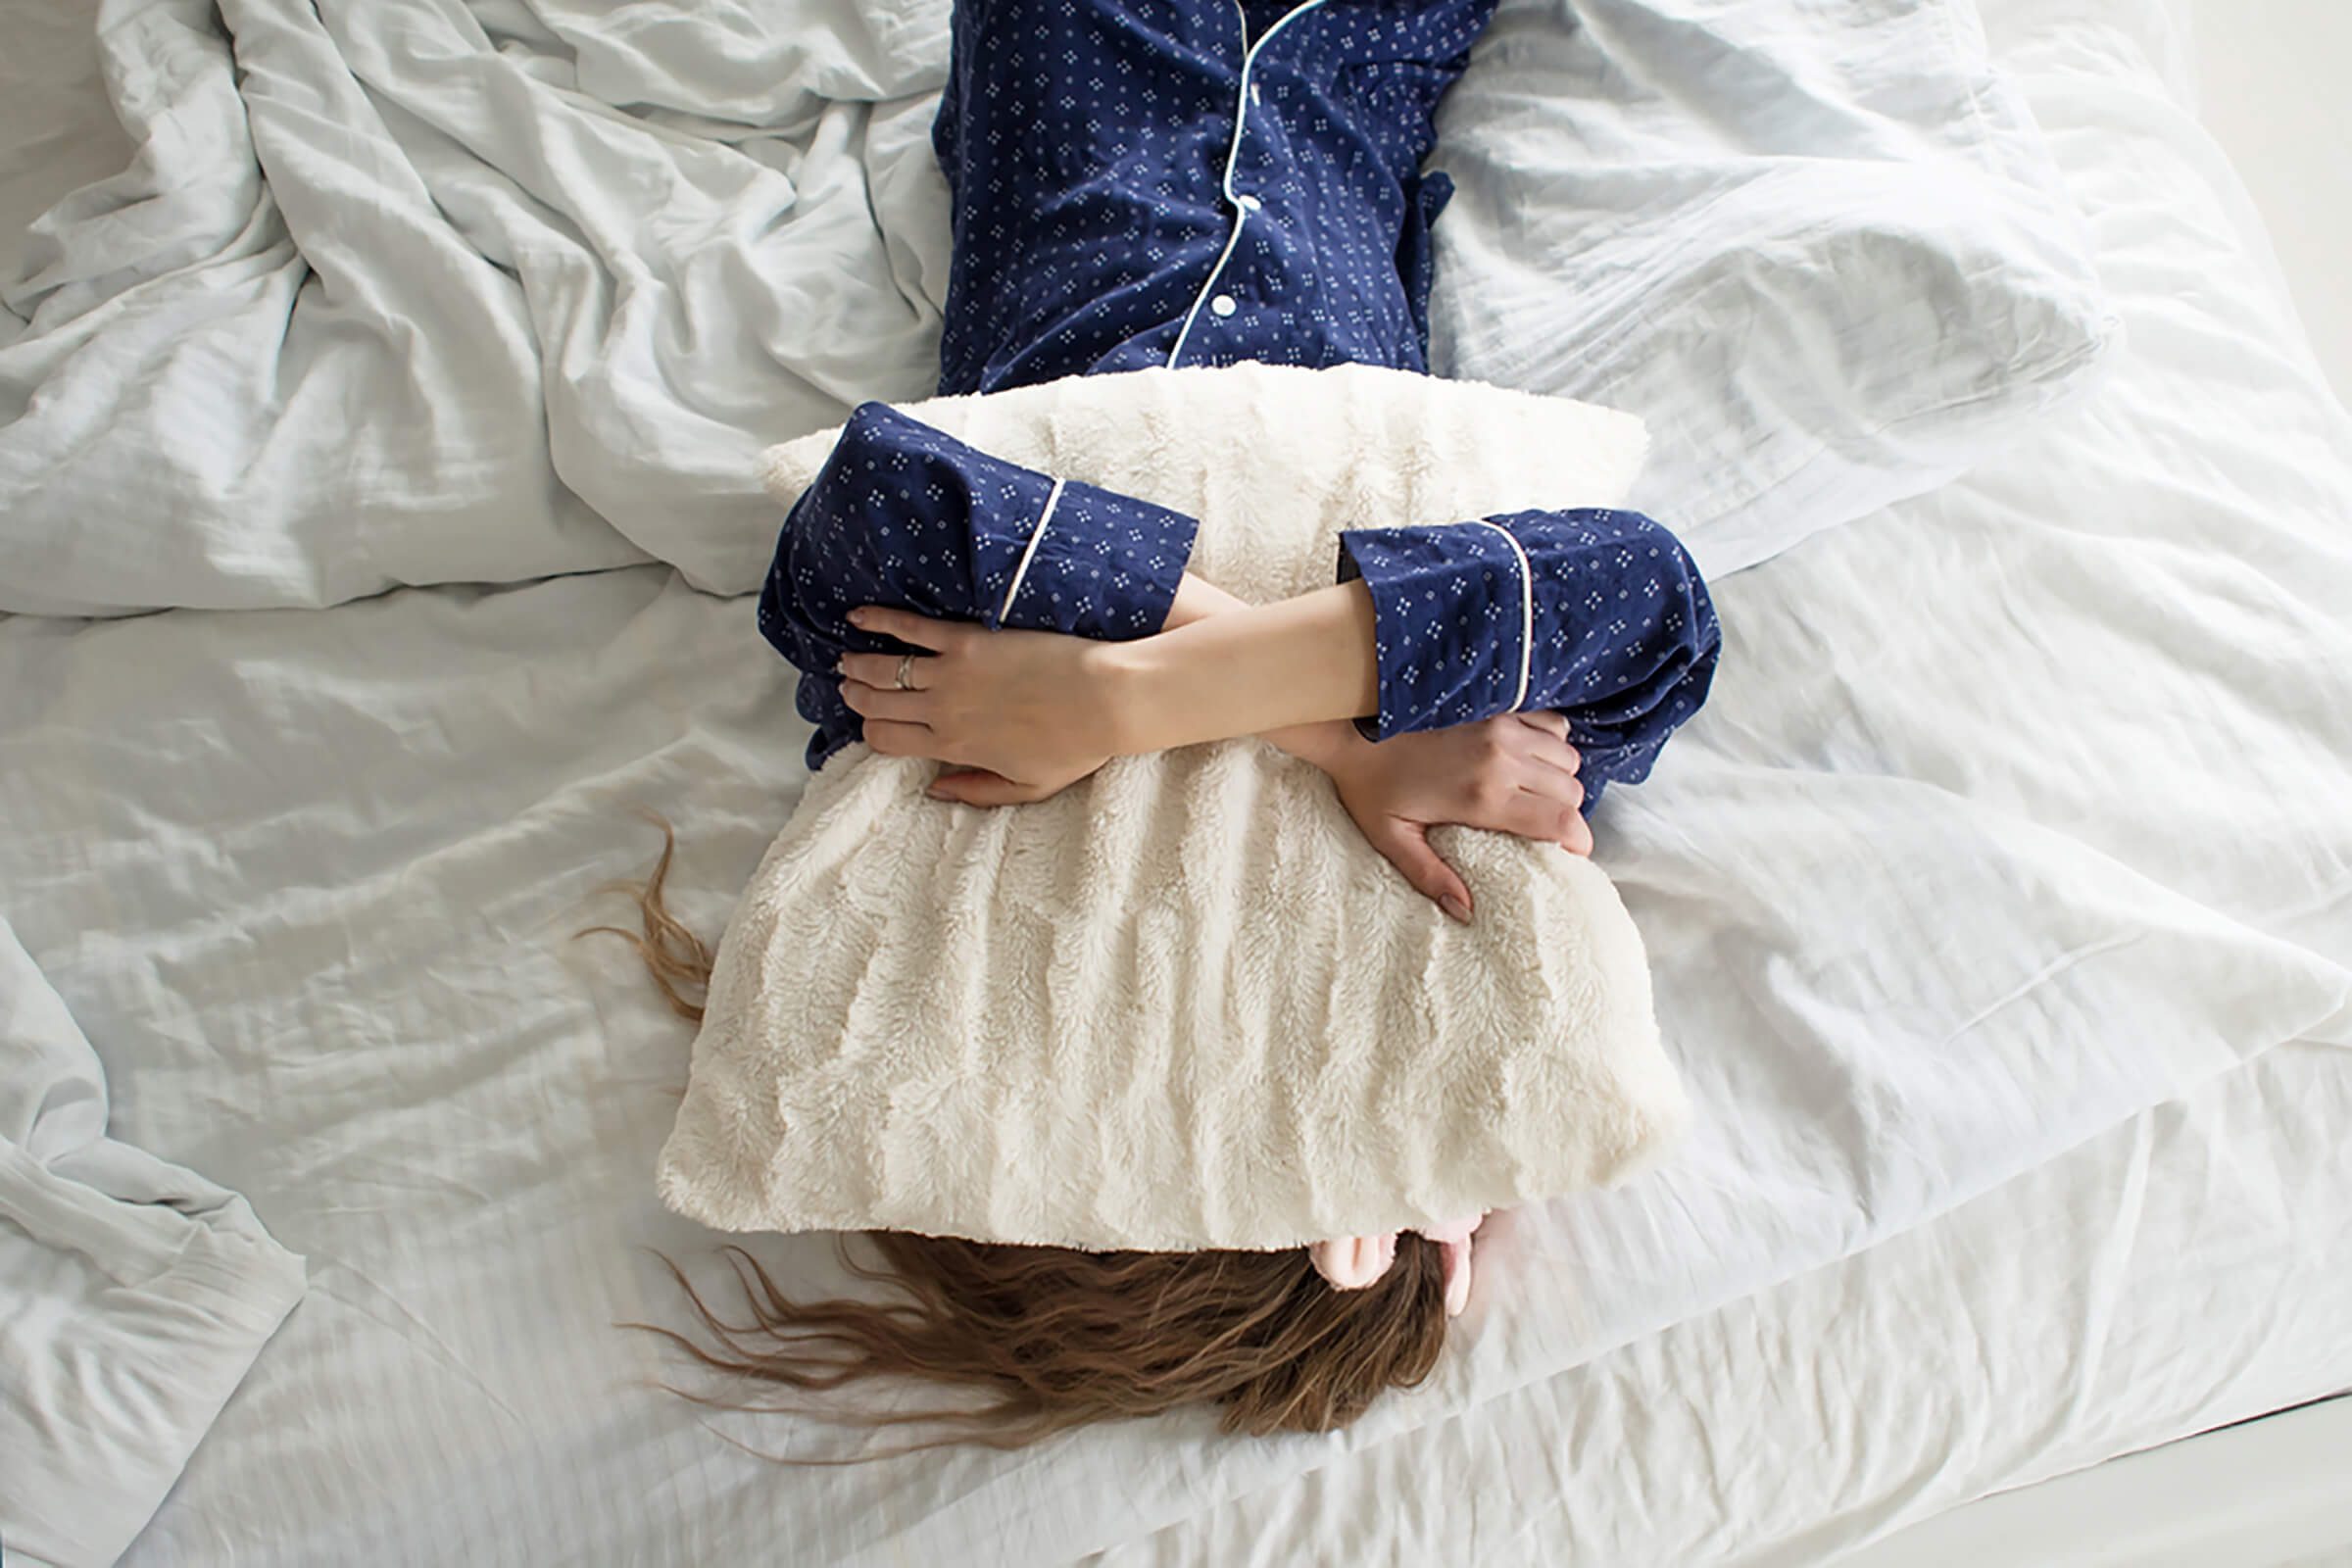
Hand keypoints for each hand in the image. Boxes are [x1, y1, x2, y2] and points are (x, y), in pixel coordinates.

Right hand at [835, 606, 1127, 802]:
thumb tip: (935, 790)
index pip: (886, 742)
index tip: (870, 723)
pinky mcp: (968, 638)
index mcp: (954, 747)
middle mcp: (943, 711)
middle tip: (851, 686)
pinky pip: (910, 629)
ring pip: (882, 668)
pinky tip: (859, 616)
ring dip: (858, 664)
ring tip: (849, 659)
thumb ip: (977, 791)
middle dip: (857, 697)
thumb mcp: (1028, 787)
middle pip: (877, 705)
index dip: (871, 732)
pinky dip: (878, 621)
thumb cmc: (1077, 745)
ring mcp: (952, 673)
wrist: (1106, 699)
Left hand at [1316, 712, 1590, 922]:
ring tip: (1537, 794)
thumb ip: (1431, 877)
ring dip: (1561, 779)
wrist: (1353, 727)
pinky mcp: (1497, 709)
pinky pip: (1552, 725)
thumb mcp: (1393, 839)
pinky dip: (1552, 744)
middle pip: (1571, 790)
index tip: (1573, 853)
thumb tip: (1466, 911)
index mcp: (1482, 797)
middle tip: (1545, 828)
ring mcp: (1503, 728)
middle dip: (1567, 814)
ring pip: (1567, 758)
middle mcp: (1501, 759)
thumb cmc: (1371, 786)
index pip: (1560, 820)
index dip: (1579, 841)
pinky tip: (1530, 759)